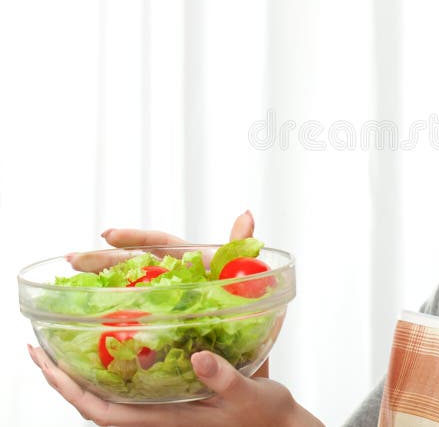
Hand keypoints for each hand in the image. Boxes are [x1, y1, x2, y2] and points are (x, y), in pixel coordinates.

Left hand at [27, 211, 322, 425]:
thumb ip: (223, 378)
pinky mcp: (181, 396)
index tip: (44, 362)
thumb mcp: (249, 394)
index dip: (69, 389)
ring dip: (87, 372)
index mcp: (168, 420)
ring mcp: (169, 406)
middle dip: (65, 378)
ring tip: (69, 343)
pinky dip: (121, 365)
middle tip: (41, 348)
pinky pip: (139, 384)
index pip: (103, 411)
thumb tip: (197, 358)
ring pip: (114, 394)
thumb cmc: (266, 417)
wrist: (282, 426)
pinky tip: (122, 342)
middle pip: (96, 402)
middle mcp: (160, 415)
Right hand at [89, 211, 270, 378]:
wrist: (253, 338)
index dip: (134, 238)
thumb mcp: (245, 273)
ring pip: (127, 288)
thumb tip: (247, 214)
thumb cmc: (247, 301)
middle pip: (134, 263)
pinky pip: (134, 320)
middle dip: (103, 259)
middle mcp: (172, 276)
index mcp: (190, 259)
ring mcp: (163, 300)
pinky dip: (113, 320)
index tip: (107, 235)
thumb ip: (240, 247)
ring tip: (71, 283)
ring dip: (100, 284)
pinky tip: (90, 322)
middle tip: (74, 259)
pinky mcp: (160, 325)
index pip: (159, 243)